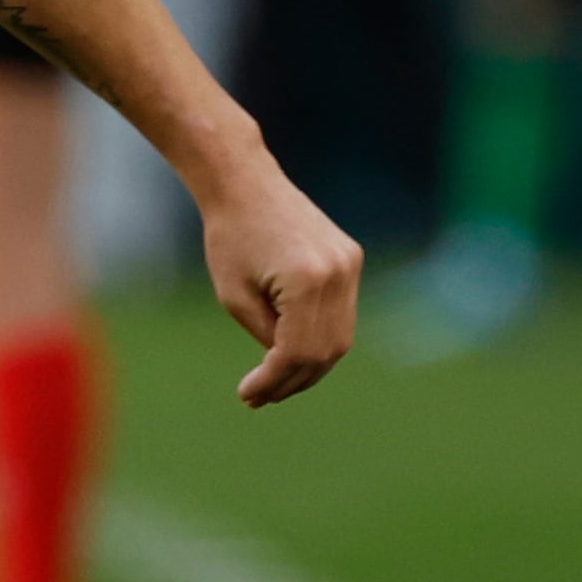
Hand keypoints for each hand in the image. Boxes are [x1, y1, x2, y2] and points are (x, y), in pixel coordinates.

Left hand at [194, 165, 362, 405]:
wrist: (246, 185)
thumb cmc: (228, 237)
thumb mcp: (234, 297)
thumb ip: (265, 336)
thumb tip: (285, 370)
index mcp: (308, 281)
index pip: (298, 351)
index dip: (275, 380)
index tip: (249, 396)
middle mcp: (340, 273)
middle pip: (327, 350)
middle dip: (295, 379)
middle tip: (262, 397)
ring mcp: (351, 265)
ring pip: (341, 336)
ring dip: (310, 364)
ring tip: (276, 381)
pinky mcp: (352, 259)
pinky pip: (342, 313)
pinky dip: (320, 337)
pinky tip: (291, 352)